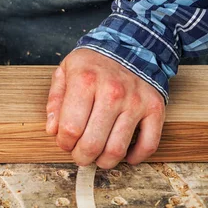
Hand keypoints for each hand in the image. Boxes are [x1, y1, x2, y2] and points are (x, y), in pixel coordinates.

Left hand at [46, 48, 165, 167]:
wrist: (129, 45)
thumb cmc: (92, 63)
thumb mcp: (65, 71)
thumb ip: (55, 100)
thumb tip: (52, 130)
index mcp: (85, 81)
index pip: (70, 128)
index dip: (64, 143)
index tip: (64, 143)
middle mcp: (112, 92)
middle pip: (93, 143)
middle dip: (81, 157)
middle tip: (79, 156)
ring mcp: (136, 101)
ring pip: (117, 148)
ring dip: (104, 162)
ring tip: (97, 158)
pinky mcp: (155, 108)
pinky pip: (148, 143)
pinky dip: (135, 157)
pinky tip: (125, 156)